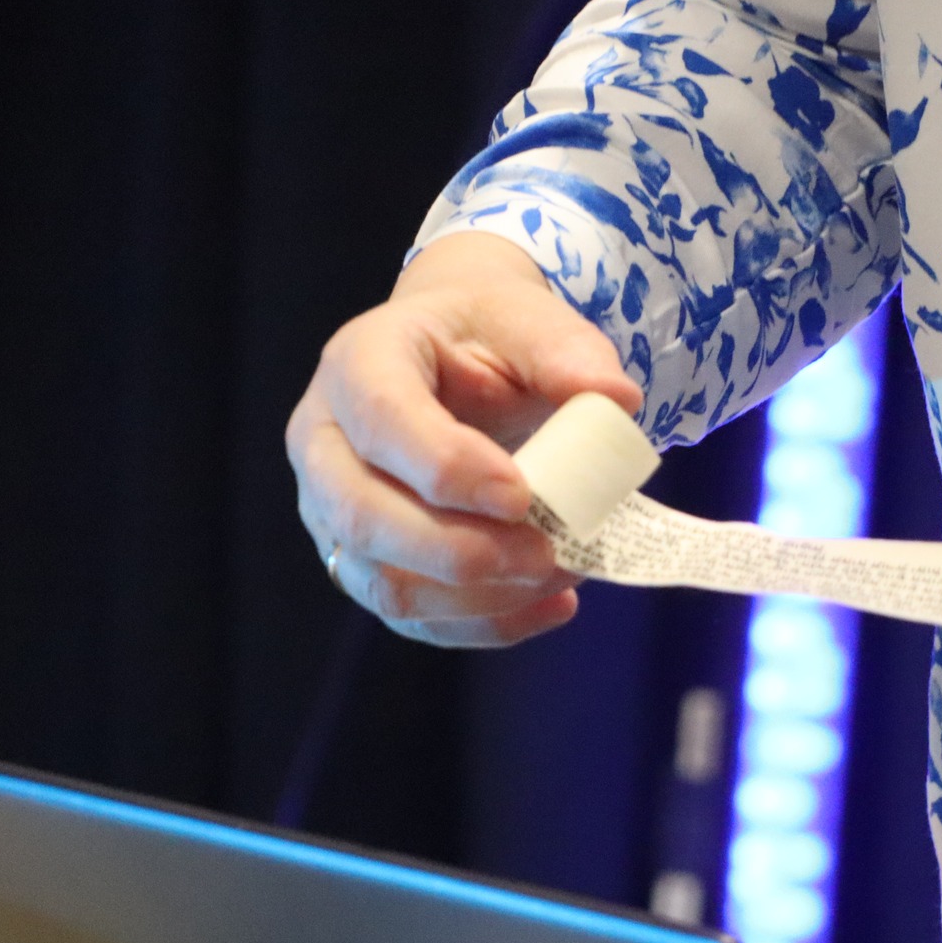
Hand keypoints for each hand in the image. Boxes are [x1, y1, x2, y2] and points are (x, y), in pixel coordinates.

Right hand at [285, 232, 641, 646]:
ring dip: (480, 598)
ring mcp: (332, 511)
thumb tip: (617, 402)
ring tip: (561, 575)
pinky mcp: (363, 563)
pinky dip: (486, 623)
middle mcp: (325, 441)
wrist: (457, 357)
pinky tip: (551, 606)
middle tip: (550, 554)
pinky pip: (413, 618)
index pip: (382, 420)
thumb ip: (569, 353)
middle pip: (364, 517)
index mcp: (358, 363)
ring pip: (383, 583)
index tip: (522, 497)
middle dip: (463, 552)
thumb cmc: (489, 336)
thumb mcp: (530, 318)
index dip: (447, 467)